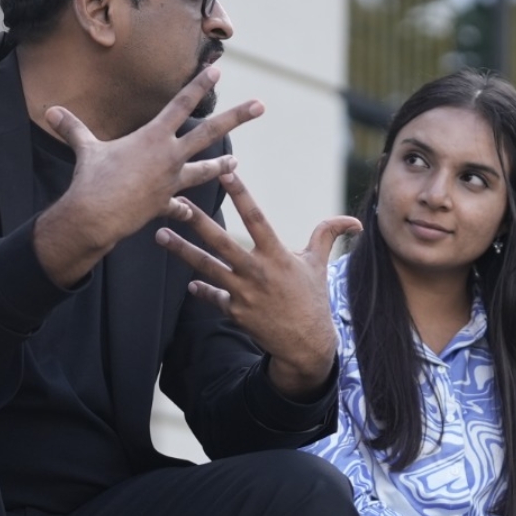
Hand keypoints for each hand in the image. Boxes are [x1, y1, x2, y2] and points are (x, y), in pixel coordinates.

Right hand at [35, 66, 262, 287]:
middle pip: (210, 132)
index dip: (200, 84)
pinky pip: (179, 205)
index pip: (182, 104)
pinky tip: (190, 212)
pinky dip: (183, 209)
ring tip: (236, 163)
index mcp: (153, 137)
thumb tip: (50, 111)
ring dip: (221, 167)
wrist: (97, 215)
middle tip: (260, 105)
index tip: (218, 69)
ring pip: (204, 171)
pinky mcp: (167, 203)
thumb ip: (73, 128)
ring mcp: (172, 181)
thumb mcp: (85, 149)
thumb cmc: (92, 178)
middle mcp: (170, 156)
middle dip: (237, 117)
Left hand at [155, 168, 360, 396]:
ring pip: (207, 267)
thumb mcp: (319, 266)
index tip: (226, 171)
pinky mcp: (236, 312)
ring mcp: (244, 293)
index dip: (242, 193)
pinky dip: (202, 290)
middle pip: (222, 242)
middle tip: (175, 202)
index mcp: (277, 255)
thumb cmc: (312, 300)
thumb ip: (327, 236)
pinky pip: (214, 297)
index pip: (256, 217)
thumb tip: (355, 221)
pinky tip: (189, 283)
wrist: (307, 345)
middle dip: (197, 221)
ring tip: (160, 235)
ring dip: (182, 251)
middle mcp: (258, 272)